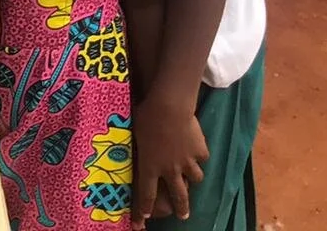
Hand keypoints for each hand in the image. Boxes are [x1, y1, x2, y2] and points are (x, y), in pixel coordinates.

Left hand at [131, 92, 208, 223]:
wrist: (169, 107)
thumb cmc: (144, 116)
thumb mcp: (133, 133)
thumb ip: (136, 146)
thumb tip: (124, 142)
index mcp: (150, 166)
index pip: (147, 193)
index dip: (145, 207)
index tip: (144, 218)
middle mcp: (170, 169)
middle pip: (178, 196)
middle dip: (181, 208)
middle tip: (183, 216)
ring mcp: (187, 162)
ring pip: (195, 179)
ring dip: (193, 178)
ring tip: (192, 176)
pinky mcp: (200, 152)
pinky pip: (201, 158)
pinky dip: (199, 155)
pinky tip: (196, 147)